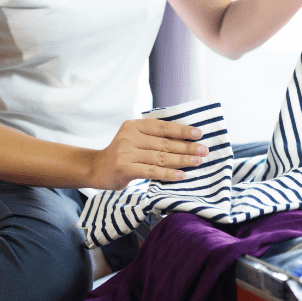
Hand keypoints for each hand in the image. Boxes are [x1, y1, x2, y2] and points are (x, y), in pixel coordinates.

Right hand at [89, 118, 207, 189]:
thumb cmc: (123, 153)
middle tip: (204, 150)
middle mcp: (129, 136)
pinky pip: (152, 171)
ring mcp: (126, 152)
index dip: (182, 130)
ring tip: (198, 161)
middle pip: (164, 142)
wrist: (96, 168)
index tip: (199, 133)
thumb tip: (185, 139)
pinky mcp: (125, 168)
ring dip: (182, 159)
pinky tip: (181, 175)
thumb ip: (153, 137)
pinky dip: (168, 174)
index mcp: (134, 125)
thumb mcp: (134, 138)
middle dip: (187, 146)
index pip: (163, 126)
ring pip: (161, 157)